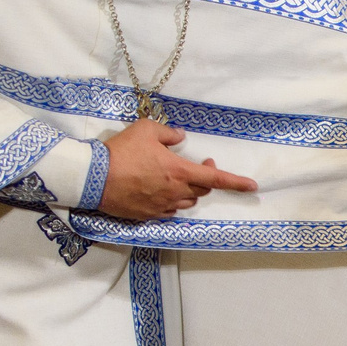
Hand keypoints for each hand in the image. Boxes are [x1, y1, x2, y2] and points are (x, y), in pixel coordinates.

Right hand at [95, 120, 256, 220]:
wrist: (94, 177)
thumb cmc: (121, 151)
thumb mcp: (146, 130)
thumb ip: (168, 133)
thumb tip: (179, 137)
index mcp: (179, 171)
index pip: (216, 179)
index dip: (236, 182)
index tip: (252, 186)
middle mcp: (175, 192)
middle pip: (201, 191)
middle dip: (206, 179)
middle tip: (201, 166)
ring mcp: (162, 206)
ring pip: (186, 202)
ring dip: (188, 191)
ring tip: (175, 177)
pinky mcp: (148, 215)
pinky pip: (168, 211)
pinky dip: (171, 201)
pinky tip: (160, 191)